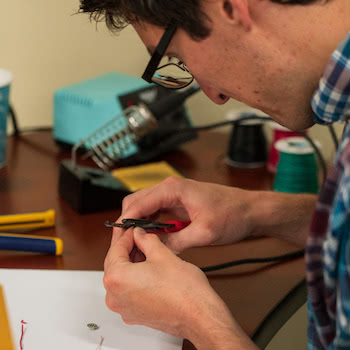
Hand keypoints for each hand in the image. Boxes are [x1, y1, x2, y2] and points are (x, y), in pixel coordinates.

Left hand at [103, 226, 247, 347]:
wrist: (199, 316)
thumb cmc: (183, 290)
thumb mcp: (162, 253)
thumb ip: (146, 240)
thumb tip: (139, 234)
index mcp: (116, 279)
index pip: (116, 249)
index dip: (126, 234)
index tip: (134, 227)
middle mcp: (114, 297)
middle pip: (116, 264)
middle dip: (128, 248)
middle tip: (139, 235)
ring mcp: (124, 309)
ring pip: (123, 278)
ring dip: (132, 262)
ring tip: (147, 249)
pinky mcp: (135, 315)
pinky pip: (129, 291)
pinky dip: (136, 277)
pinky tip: (149, 267)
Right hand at [120, 177, 254, 252]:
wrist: (250, 210)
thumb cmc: (232, 214)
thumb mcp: (205, 233)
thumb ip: (177, 241)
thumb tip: (155, 250)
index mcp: (172, 189)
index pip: (137, 203)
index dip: (125, 222)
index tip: (119, 240)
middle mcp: (169, 188)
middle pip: (136, 202)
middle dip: (128, 222)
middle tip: (126, 244)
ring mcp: (173, 195)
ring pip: (144, 207)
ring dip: (138, 224)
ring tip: (136, 244)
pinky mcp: (178, 203)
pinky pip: (156, 212)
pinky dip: (149, 224)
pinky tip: (151, 239)